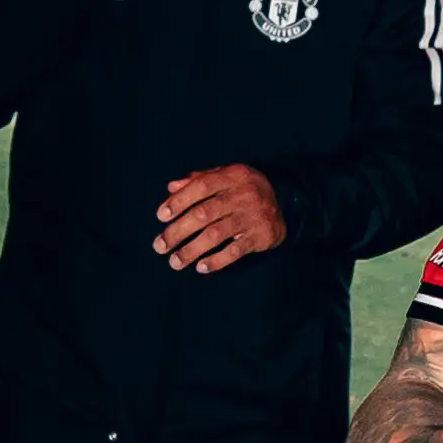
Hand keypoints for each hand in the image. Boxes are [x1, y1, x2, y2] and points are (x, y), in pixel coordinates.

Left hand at [155, 164, 285, 271]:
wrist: (283, 203)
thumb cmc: (243, 190)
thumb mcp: (225, 178)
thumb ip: (198, 180)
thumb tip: (170, 188)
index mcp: (234, 175)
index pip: (202, 185)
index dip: (179, 201)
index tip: (160, 216)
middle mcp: (245, 194)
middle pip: (204, 213)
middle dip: (178, 231)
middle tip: (159, 246)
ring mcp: (254, 216)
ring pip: (216, 234)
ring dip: (192, 250)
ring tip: (174, 262)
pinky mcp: (262, 235)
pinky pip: (236, 251)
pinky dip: (217, 260)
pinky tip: (201, 267)